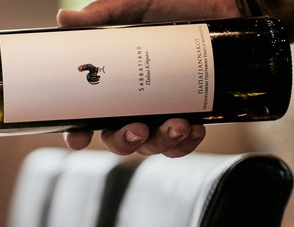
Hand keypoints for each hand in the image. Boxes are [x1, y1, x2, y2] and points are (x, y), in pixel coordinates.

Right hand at [56, 0, 238, 155]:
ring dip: (159, 142)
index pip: (85, 117)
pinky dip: (185, 143)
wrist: (230, 6)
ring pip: (149, 145)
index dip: (76, 134)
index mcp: (112, 84)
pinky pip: (180, 145)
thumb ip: (102, 14)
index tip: (78, 138)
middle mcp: (132, 104)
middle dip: (124, 142)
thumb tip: (63, 19)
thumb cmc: (178, 5)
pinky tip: (194, 128)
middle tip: (137, 130)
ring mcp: (159, 113)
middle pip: (116, 139)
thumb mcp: (137, 5)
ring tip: (178, 125)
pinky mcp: (189, 117)